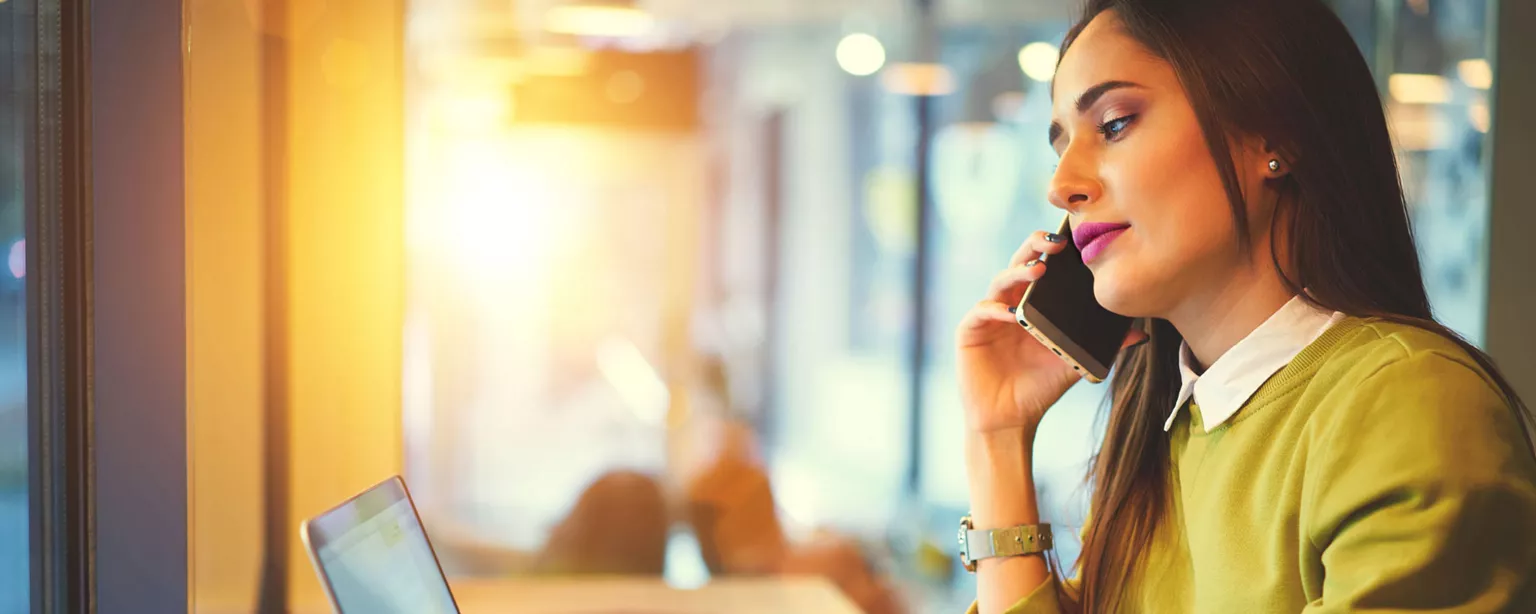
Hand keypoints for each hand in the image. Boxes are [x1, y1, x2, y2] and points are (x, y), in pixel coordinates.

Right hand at [956, 231, 1144, 435]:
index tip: (1075, 237)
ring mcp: (988, 316)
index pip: (1042, 266)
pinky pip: (980, 312)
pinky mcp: (970, 332)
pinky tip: (1011, 313)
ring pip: (999, 282)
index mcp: (1032, 305)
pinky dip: (995, 310)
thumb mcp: (1074, 362)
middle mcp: (1008, 304)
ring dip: (1018, 273)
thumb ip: (1102, 346)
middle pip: (1019, 264)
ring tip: (1039, 270)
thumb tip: (1140, 333)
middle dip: (1034, 247)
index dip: (1053, 249)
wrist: (1012, 419)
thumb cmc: (1040, 387)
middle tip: (1056, 241)